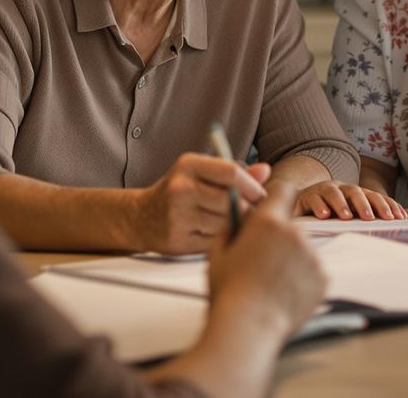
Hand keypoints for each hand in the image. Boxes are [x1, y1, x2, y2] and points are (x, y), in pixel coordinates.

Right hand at [132, 153, 269, 254]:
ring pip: (224, 224)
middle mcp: (180, 188)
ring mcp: (177, 215)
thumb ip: (235, 172)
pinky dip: (222, 241)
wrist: (141, 218)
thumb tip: (266, 171)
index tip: (260, 195)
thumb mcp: (203, 173)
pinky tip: (219, 237)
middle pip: (230, 201)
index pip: (231, 172)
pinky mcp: (177, 240)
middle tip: (254, 214)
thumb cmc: (181, 192)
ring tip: (236, 224)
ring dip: (235, 226)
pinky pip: (214, 242)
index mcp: (189, 165)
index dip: (252, 186)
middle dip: (247, 209)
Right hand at [208, 183, 326, 341]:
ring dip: (291, 261)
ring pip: (302, 251)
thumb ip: (231, 228)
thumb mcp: (218, 254)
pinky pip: (312, 272)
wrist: (248, 328)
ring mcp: (312, 256)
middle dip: (279, 239)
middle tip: (262, 263)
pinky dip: (302, 281)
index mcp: (267, 221)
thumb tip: (241, 216)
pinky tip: (283, 295)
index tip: (276, 203)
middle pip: (290, 227)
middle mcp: (295, 233)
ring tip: (271, 285)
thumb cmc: (228, 291)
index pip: (282, 191)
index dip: (278, 196)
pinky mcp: (322, 278)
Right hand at [293, 181, 407, 220]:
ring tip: (346, 217)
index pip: (374, 197)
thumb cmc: (331, 212)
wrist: (301, 203)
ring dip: (341, 204)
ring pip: (334, 193)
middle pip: (356, 192)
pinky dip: (319, 206)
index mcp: (355, 194)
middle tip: (370, 218)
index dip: (386, 205)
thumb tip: (391, 227)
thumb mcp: (350, 215)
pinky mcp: (308, 196)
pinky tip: (324, 215)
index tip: (397, 218)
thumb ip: (365, 219)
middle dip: (365, 205)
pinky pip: (314, 199)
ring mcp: (324, 190)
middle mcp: (341, 189)